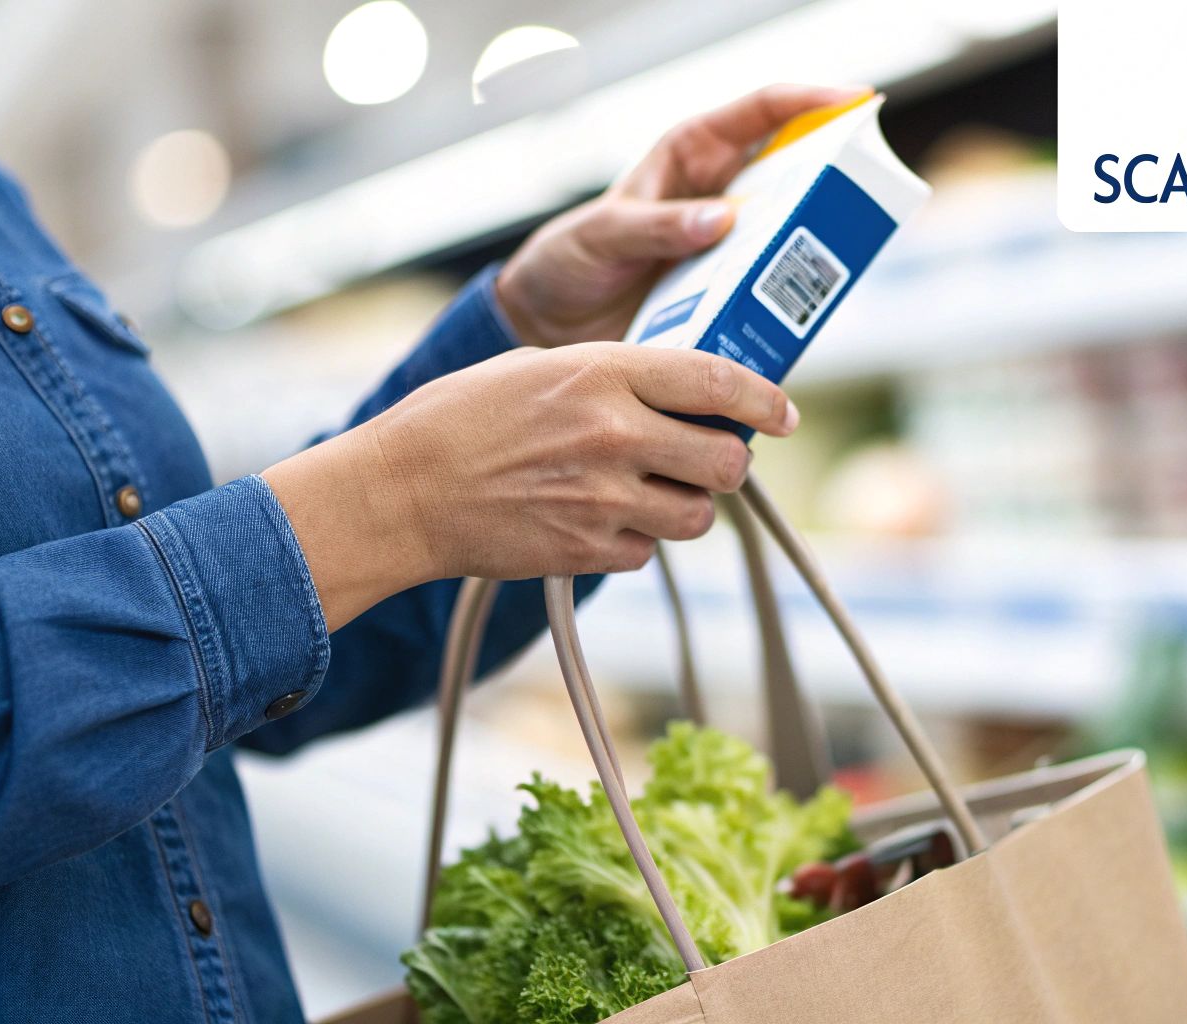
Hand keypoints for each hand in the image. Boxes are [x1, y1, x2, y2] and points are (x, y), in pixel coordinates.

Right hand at [262, 344, 798, 629]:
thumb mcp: (541, 366)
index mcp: (603, 372)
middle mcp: (613, 433)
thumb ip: (618, 376)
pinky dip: (635, 540)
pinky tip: (597, 519)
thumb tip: (688, 393)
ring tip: (646, 491)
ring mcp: (602, 497)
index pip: (715, 381)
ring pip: (697, 515)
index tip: (785, 415)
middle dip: (726, 462)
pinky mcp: (586, 550)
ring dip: (686, 506)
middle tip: (702, 458)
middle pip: (726, 460)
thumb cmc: (463, 418)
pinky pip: (648, 552)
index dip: (764, 400)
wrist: (401, 490)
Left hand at [495, 83, 868, 348]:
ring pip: (789, 230)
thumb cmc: (570, 259)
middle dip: (834, 174)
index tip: (857, 103)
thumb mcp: (604, 235)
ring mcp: (727, 242)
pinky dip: (787, 295)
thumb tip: (720, 220)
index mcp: (691, 153)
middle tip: (869, 189)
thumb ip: (657, 225)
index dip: (813, 101)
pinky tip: (802, 309)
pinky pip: (769, 286)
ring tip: (843, 253)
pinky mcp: (726, 288)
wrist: (549, 320)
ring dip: (816, 242)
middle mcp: (718, 192)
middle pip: (794, 169)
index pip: (763, 111)